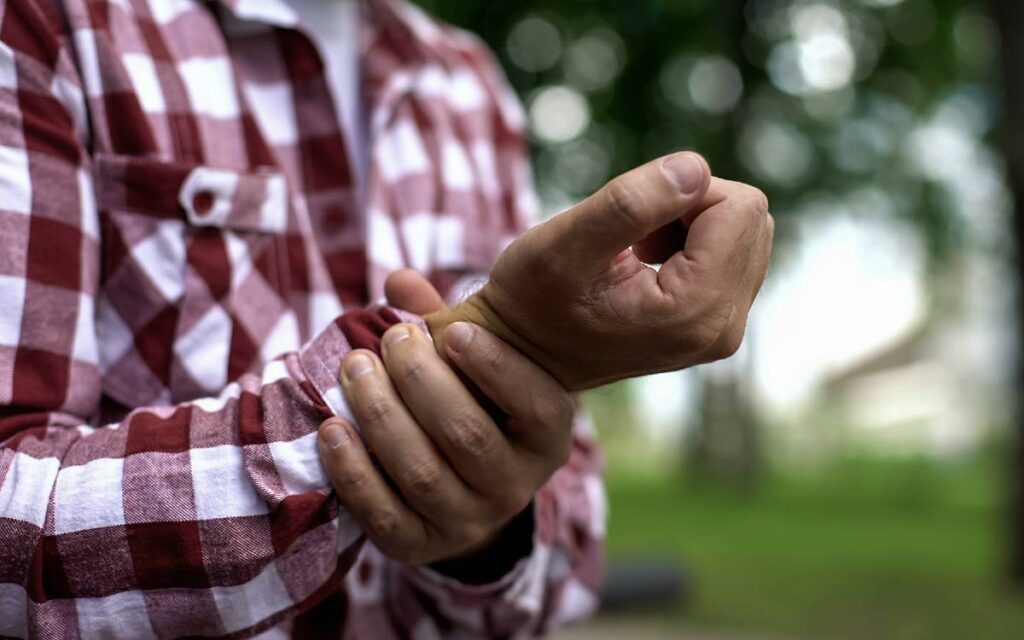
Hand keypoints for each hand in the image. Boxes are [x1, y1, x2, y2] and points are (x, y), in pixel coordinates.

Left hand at [317, 271, 573, 565]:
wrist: (463, 487)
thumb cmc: (470, 401)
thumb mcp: (473, 363)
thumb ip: (445, 321)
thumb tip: (400, 281)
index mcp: (546, 436)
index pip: (536, 404)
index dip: (495, 367)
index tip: (452, 331)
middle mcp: (517, 486)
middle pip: (467, 436)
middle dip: (421, 381)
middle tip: (390, 340)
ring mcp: (470, 522)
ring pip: (422, 473)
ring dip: (381, 416)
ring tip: (354, 368)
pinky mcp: (421, 545)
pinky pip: (384, 514)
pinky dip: (353, 471)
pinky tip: (332, 427)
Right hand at [425, 152, 773, 390]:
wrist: (524, 354)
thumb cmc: (532, 300)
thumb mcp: (563, 245)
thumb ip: (629, 205)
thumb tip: (697, 168)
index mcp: (696, 312)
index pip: (740, 207)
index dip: (683, 192)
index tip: (631, 220)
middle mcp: (722, 330)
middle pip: (750, 217)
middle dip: (691, 207)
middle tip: (632, 237)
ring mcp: (723, 331)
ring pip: (746, 231)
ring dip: (691, 224)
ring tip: (637, 250)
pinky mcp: (717, 324)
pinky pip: (735, 253)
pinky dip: (696, 243)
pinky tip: (648, 262)